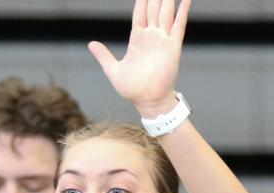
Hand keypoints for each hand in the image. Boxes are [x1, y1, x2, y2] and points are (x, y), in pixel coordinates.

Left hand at [87, 0, 191, 115]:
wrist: (147, 101)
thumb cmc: (132, 89)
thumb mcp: (113, 70)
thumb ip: (104, 55)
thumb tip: (91, 44)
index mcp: (137, 39)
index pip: (140, 14)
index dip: (142, 1)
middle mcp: (151, 37)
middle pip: (153, 9)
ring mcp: (163, 40)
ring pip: (166, 13)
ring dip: (166, 0)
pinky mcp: (173, 47)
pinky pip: (179, 25)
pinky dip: (182, 11)